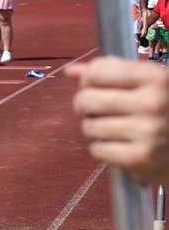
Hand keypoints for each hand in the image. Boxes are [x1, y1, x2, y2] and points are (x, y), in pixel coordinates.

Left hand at [68, 56, 168, 184]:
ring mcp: (147, 132)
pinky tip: (119, 144)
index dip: (88, 80)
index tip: (95, 87)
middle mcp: (153, 103)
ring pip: (88, 127)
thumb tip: (70, 71)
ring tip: (113, 128)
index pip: (97, 72)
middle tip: (97, 110)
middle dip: (84, 106)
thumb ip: (110, 72)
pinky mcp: (139, 158)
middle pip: (86, 100)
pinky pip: (96, 149)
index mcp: (157, 78)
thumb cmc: (166, 111)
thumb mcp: (148, 84)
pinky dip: (102, 148)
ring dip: (94, 129)